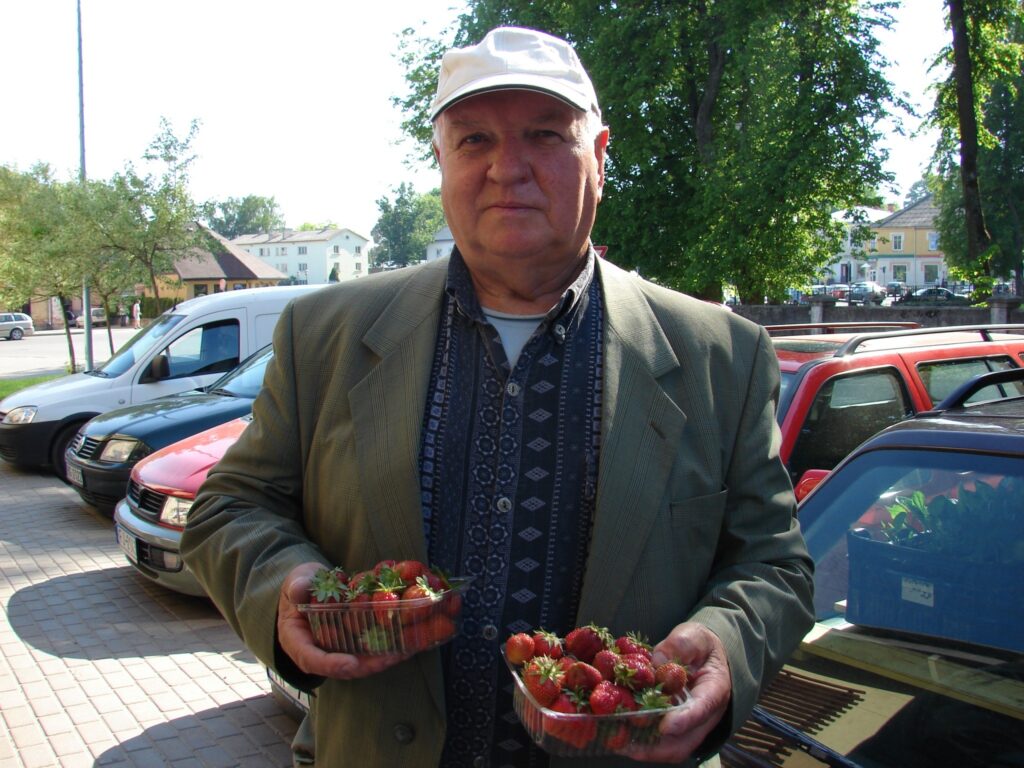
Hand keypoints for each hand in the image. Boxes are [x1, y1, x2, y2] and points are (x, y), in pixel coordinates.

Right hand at [277, 561, 408, 679]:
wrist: (309, 586)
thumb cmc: (300, 586)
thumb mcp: (295, 582)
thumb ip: (297, 586)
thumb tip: (299, 590)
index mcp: (297, 641)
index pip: (311, 659)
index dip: (331, 664)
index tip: (351, 663)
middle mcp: (318, 651)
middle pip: (343, 667)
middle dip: (368, 665)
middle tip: (389, 658)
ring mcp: (337, 649)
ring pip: (360, 662)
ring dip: (383, 659)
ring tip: (404, 651)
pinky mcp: (352, 642)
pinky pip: (369, 649)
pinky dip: (387, 647)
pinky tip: (407, 641)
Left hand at [623, 621, 730, 763]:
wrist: (704, 653)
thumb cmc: (698, 644)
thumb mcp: (691, 636)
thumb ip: (677, 646)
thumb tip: (657, 663)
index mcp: (715, 688)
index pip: (703, 707)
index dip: (685, 719)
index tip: (666, 726)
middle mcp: (706, 713)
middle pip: (687, 739)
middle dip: (658, 747)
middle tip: (629, 744)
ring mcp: (692, 724)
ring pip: (674, 747)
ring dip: (648, 750)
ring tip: (620, 745)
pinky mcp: (678, 726)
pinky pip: (664, 743)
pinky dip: (644, 744)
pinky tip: (621, 738)